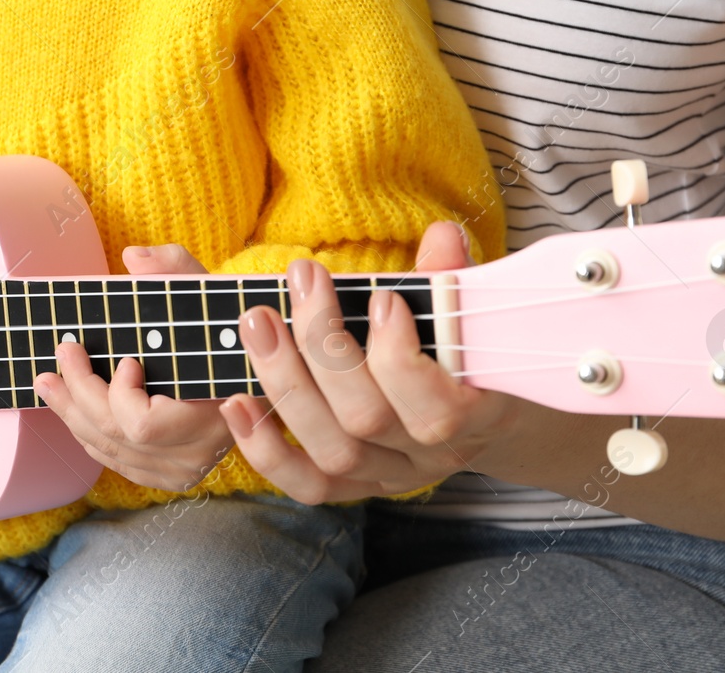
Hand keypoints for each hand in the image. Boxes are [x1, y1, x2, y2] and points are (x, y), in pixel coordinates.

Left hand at [34, 244, 232, 490]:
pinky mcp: (172, 476)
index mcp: (215, 412)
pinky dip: (91, 435)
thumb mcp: (209, 292)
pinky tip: (73, 409)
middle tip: (61, 356)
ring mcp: (184, 470)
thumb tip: (133, 258)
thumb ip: (175, 269)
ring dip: (73, 414)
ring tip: (49, 383)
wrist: (258, 369)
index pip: (143, 424)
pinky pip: (119, 463)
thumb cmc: (229, 329)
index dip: (120, 395)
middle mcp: (199, 453)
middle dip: (78, 394)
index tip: (125, 359)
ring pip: (110, 452)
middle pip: (116, 436)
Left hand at [218, 222, 521, 502]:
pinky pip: (307, 486)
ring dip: (285, 384)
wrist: (488, 414)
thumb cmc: (472, 350)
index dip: (401, 359)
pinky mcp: (355, 488)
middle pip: (367, 420)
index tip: (380, 298)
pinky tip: (236, 401)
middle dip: (323, 347)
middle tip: (299, 280)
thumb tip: (440, 237)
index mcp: (476, 416)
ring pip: (332, 451)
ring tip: (257, 323)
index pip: (437, 410)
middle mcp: (430, 456)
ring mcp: (390, 476)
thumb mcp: (474, 316)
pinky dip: (265, 450)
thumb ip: (454, 280)